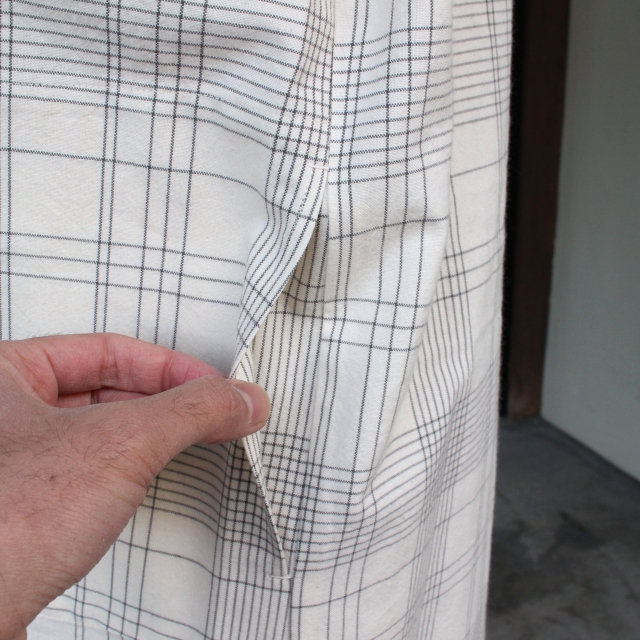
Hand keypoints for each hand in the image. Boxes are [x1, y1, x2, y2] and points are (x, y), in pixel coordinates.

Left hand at [0, 333, 268, 639]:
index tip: (215, 387)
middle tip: (216, 413)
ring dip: (156, 432)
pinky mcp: (30, 502)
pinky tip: (155, 473)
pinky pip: (94, 464)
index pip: (110, 351)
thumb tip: (239, 399)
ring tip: (196, 437)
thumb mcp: (120, 444)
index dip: (173, 367)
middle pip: (110, 386)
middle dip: (171, 401)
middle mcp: (5, 413)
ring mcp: (15, 460)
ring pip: (103, 427)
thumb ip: (190, 412)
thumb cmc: (5, 527)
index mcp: (3, 373)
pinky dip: (133, 464)